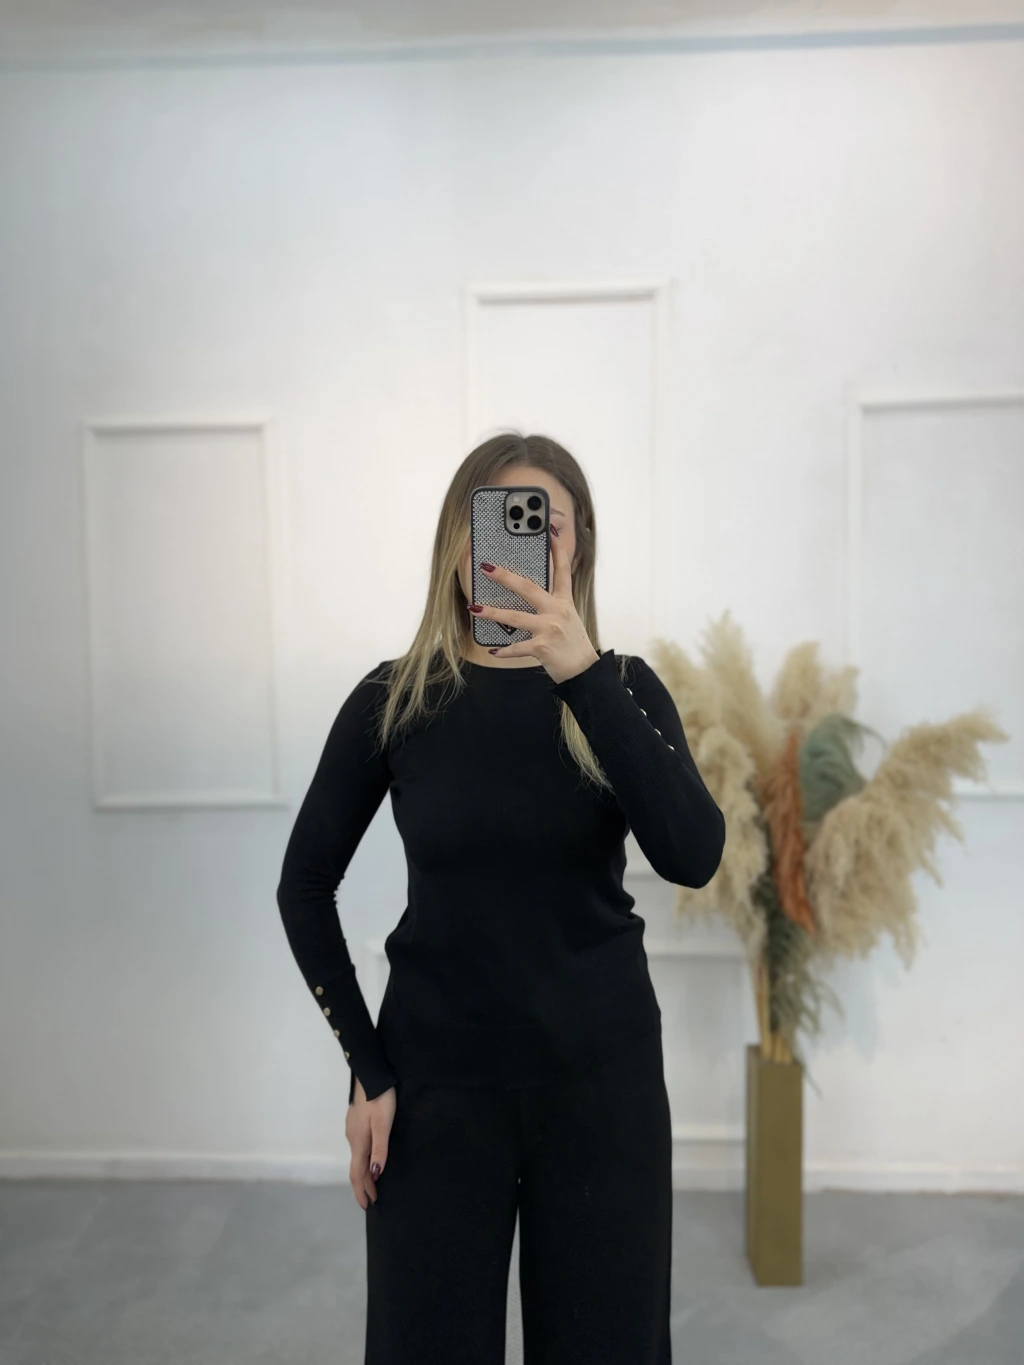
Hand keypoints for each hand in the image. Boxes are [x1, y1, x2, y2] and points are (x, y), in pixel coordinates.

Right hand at [345, 1076, 395, 1208]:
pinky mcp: (355, 1122)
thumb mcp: (383, 1125)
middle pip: (356, 1168)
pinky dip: (363, 1160)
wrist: (371, 1076)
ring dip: (363, 1174)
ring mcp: (352, 1129)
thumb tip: (375, 1175)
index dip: (362, 1191)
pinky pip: (358, 1148)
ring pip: (356, 1157)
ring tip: (372, 1184)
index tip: (367, 1206)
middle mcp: (352, 1138)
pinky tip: (369, 1159)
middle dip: (363, 1185)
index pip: (357, 1174)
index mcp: (359, 1142)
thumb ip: (379, 1150)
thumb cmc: (380, 1100)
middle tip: (372, 1200)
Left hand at [472, 524, 599, 685]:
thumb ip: (551, 604)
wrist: (584, 672)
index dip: (556, 548)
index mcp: (565, 601)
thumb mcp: (568, 618)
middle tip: (486, 567)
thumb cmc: (572, 644)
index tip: (548, 528)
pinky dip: (504, 650)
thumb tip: (524, 594)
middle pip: (528, 587)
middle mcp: (558, 611)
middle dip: (505, 576)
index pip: (562, 569)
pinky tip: (493, 650)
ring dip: (492, 612)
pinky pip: (517, 647)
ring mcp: (550, 628)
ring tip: (474, 608)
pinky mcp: (542, 647)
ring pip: (515, 617)